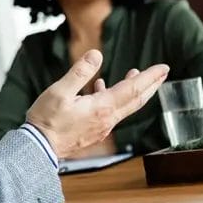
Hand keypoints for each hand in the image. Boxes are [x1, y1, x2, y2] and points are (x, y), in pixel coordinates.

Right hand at [25, 49, 167, 158]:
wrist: (39, 148)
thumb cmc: (47, 120)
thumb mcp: (59, 91)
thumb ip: (79, 72)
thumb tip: (96, 54)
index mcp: (101, 108)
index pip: (132, 89)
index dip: (149, 77)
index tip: (164, 67)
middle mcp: (107, 119)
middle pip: (136, 100)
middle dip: (151, 85)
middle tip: (163, 73)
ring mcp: (101, 128)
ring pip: (125, 107)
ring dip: (134, 91)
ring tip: (136, 77)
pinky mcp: (93, 132)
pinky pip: (111, 113)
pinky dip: (114, 98)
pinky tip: (101, 89)